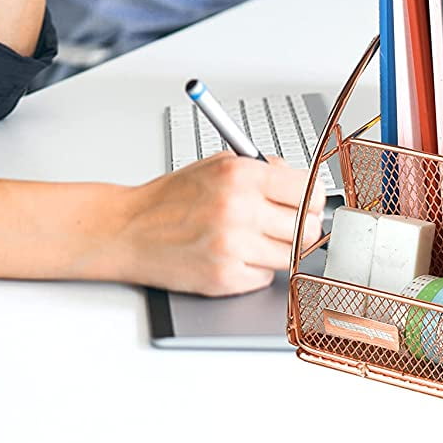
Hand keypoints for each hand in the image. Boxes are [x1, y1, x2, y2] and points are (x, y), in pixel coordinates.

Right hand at [116, 153, 323, 296]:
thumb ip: (263, 170)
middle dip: (301, 227)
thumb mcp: (217, 165)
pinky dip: (255, 269)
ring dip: (278, 249)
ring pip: (290, 256)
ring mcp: (233, 247)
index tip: (310, 204)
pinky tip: (233, 255)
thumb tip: (302, 184)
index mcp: (241, 176)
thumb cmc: (172, 198)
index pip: (308, 191)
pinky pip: (265, 277)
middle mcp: (239, 210)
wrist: (129, 230)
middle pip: (307, 228)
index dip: (313, 199)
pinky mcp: (225, 277)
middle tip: (287, 225)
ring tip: (254, 238)